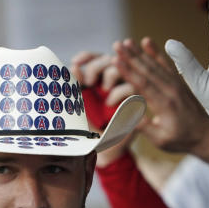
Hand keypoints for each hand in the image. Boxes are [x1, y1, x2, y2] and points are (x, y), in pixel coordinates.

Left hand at [70, 51, 135, 166]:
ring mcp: (124, 89)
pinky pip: (130, 87)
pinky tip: (110, 103)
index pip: (94, 58)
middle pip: (107, 58)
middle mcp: (111, 81)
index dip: (86, 56)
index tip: (76, 63)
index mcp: (97, 79)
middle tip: (88, 82)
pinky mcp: (135, 101)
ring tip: (103, 90)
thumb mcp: (77, 106)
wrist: (103, 150)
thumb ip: (75, 87)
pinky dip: (118, 92)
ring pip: (119, 68)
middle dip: (96, 66)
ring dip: (109, 75)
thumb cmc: (88, 129)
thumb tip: (74, 67)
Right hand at [112, 37, 208, 167]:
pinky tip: (147, 42)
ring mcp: (176, 85)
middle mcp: (171, 91)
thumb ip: (144, 128)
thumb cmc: (182, 140)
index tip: (116, 60)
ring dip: (140, 53)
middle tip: (116, 44)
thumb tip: (125, 116)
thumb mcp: (162, 140)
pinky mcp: (179, 82)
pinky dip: (156, 53)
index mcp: (165, 106)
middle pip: (148, 70)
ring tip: (126, 42)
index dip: (128, 72)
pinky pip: (166, 64)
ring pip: (155, 65)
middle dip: (131, 57)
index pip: (143, 85)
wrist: (206, 134)